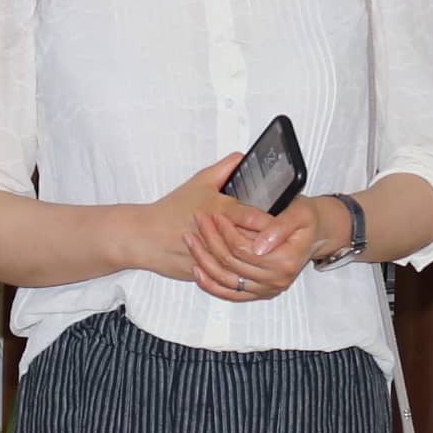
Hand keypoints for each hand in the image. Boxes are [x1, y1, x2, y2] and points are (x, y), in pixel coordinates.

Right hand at [149, 156, 306, 302]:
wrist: (145, 237)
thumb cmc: (171, 209)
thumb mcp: (199, 181)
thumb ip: (225, 168)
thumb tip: (243, 157)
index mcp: (220, 209)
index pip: (256, 218)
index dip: (274, 222)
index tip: (286, 221)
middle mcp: (218, 235)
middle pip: (254, 242)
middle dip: (270, 242)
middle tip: (286, 240)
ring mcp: (212, 256)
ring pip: (244, 262)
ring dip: (257, 260)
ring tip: (269, 255)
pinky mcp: (207, 272)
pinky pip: (229, 275)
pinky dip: (240, 272)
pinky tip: (249, 267)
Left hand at [186, 188, 313, 302]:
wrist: (314, 233)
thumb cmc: (306, 219)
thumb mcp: (299, 213)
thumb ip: (279, 227)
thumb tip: (259, 245)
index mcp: (285, 261)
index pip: (243, 249)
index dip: (225, 232)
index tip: (213, 214)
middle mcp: (276, 280)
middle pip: (231, 263)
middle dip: (211, 239)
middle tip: (199, 219)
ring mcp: (266, 289)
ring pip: (225, 279)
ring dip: (204, 260)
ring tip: (191, 239)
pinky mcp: (258, 293)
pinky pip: (229, 293)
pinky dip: (210, 283)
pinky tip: (197, 268)